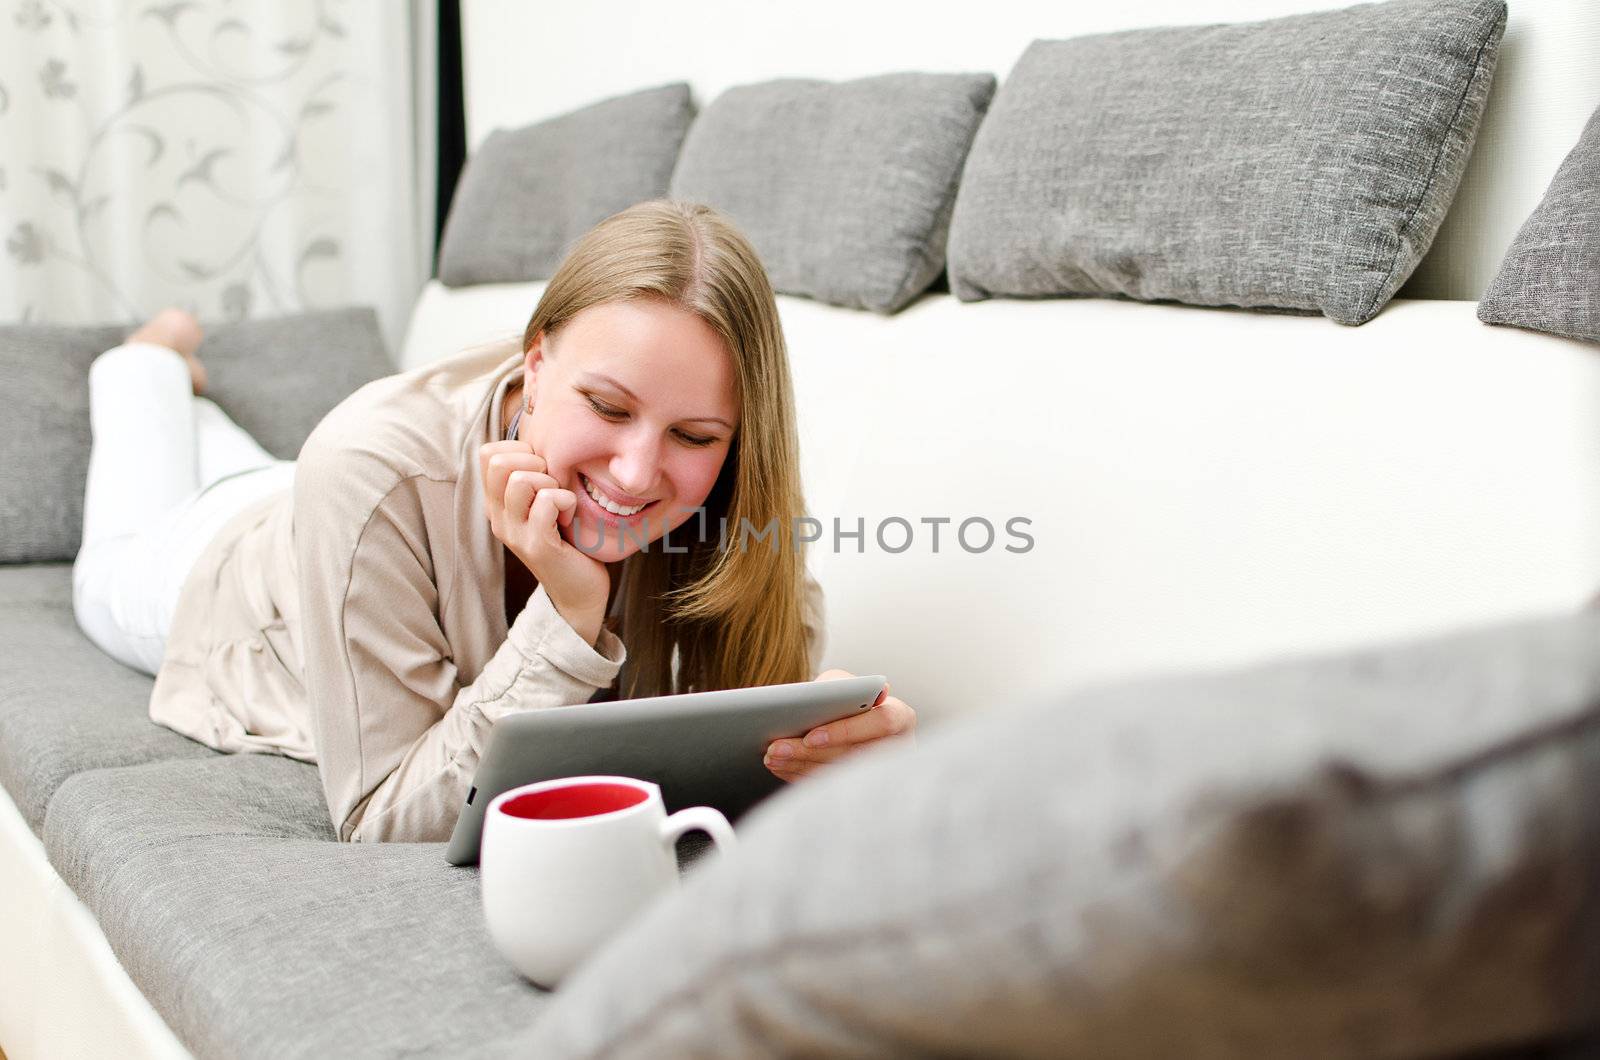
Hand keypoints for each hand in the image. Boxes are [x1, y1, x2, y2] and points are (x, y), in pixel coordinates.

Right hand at [478, 440, 609, 642]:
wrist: (579, 591)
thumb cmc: (568, 540)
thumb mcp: (543, 504)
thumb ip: (533, 478)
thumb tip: (537, 441)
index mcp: (496, 504)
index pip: (487, 453)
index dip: (519, 449)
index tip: (542, 470)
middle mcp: (498, 518)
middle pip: (498, 462)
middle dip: (534, 462)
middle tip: (552, 485)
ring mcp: (514, 533)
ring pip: (522, 481)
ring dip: (551, 484)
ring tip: (561, 503)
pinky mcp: (537, 546)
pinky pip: (548, 502)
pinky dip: (567, 501)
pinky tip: (570, 517)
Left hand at [763, 669, 916, 781]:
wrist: (848, 717)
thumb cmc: (846, 696)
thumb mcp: (843, 683)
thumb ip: (836, 688)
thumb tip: (821, 698)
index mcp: (902, 717)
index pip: (881, 723)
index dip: (845, 731)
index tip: (810, 737)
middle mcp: (899, 749)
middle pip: (853, 755)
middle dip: (809, 753)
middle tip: (774, 748)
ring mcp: (884, 774)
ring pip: (839, 776)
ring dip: (799, 766)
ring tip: (771, 757)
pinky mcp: (864, 790)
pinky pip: (830, 788)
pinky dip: (800, 777)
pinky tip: (780, 768)